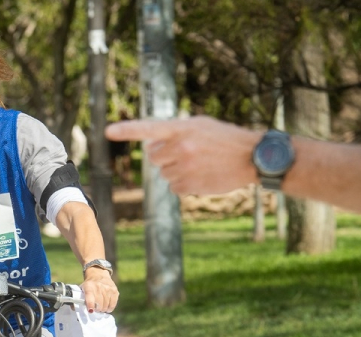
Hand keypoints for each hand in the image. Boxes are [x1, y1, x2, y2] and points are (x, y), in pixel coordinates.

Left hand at [81, 267, 117, 312]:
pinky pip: (113, 304)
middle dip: (97, 310)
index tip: (90, 310)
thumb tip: (73, 309)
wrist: (98, 274)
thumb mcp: (81, 289)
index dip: (90, 304)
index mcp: (88, 287)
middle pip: (99, 304)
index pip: (90, 296)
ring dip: (103, 309)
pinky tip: (107, 307)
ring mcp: (108, 289)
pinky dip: (110, 308)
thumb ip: (77, 298)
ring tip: (100, 308)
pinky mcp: (115, 291)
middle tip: (95, 309)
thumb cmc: (88, 285)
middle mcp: (99, 287)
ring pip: (106, 305)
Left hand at [104, 116, 260, 195]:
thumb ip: (174, 132)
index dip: (127, 130)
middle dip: (164, 156)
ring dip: (176, 170)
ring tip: (200, 163)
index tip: (108, 131)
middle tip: (187, 152)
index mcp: (182, 128)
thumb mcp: (201, 126)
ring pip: (163, 173)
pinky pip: (173, 187)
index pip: (149, 129)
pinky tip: (202, 175)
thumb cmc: (225, 138)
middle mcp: (181, 147)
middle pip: (153, 157)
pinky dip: (183, 184)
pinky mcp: (189, 185)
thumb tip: (149, 146)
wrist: (252, 157)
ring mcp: (184, 167)